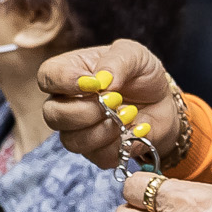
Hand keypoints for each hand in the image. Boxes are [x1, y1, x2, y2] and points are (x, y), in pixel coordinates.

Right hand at [39, 38, 180, 168]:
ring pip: (72, 141)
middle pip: (53, 115)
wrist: (164, 101)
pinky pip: (99, 157)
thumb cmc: (142, 73)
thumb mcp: (134, 54)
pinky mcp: (97, 152)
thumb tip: (102, 80)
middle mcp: (66, 103)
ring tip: (129, 114)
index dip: (66, 82)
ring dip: (104, 130)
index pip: (47, 78)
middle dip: (86, 111)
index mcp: (69, 72)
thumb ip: (117, 61)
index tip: (96, 83)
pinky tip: (135, 129)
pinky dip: (121, 145)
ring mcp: (79, 130)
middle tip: (115, 101)